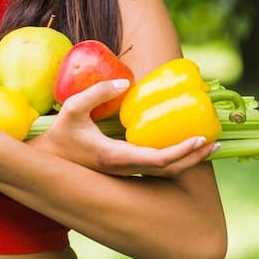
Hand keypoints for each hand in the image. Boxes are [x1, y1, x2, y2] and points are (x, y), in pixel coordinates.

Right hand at [35, 79, 217, 176]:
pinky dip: (173, 160)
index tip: (200, 139)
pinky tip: (180, 148)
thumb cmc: (58, 134)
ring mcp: (123, 173)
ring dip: (187, 161)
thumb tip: (127, 85)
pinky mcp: (122, 171)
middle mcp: (123, 170)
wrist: (44, 162)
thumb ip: (97, 92)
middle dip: (194, 159)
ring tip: (205, 147)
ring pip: (163, 173)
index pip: (158, 160)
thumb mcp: (72, 108)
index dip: (182, 152)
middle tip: (215, 143)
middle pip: (168, 171)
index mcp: (115, 158)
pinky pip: (154, 169)